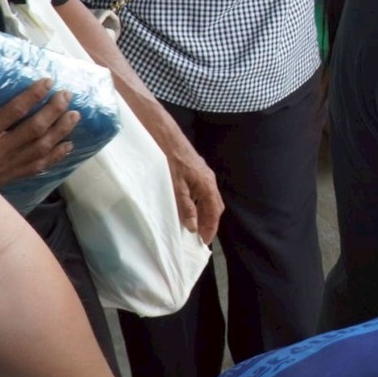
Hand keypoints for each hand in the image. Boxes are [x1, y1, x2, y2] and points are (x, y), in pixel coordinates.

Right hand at [0, 80, 80, 187]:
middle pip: (35, 128)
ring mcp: (10, 164)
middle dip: (54, 110)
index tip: (48, 82)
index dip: (33, 96)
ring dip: (61, 131)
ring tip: (75, 115)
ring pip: (42, 147)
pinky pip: (39, 166)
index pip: (14, 111)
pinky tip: (69, 145)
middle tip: (67, 95)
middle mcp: (2, 149)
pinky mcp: (14, 175)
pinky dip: (56, 156)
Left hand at [147, 110, 222, 242]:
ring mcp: (201, 172)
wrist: (162, 133)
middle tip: (200, 237)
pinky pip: (200, 190)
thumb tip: (193, 226)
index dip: (211, 227)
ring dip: (203, 212)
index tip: (204, 242)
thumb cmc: (168, 159)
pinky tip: (186, 206)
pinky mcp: (193, 168)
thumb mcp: (175, 186)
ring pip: (207, 197)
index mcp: (207, 184)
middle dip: (209, 222)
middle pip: (215, 205)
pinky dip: (197, 203)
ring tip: (193, 225)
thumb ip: (185, 206)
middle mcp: (208, 178)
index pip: (214, 211)